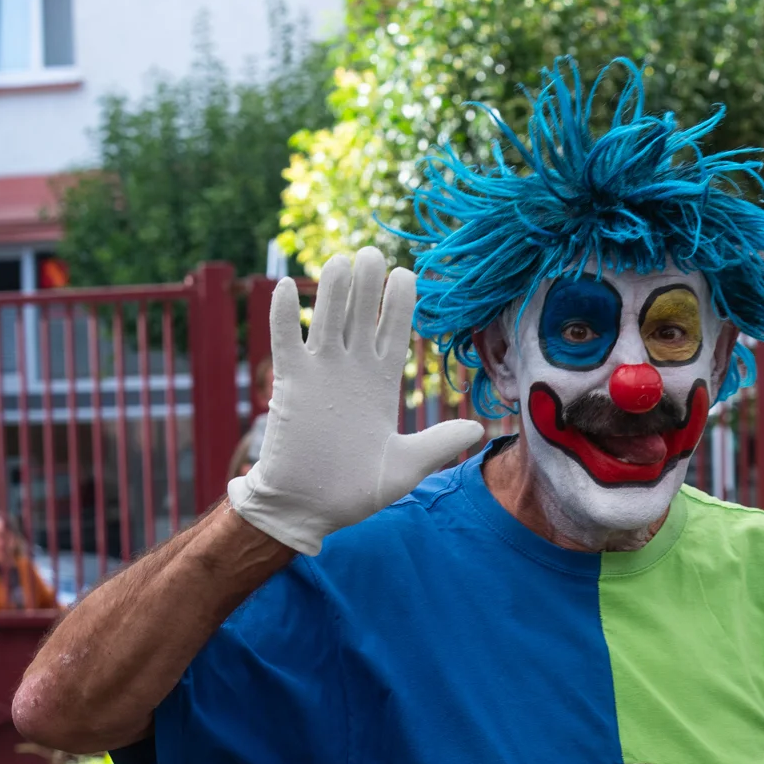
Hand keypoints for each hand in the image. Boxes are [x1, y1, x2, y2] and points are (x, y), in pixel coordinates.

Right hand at [227, 248, 482, 554]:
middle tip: (374, 253)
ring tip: (342, 261)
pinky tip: (285, 289)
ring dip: (332, 291)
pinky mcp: (290, 385)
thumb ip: (437, 444)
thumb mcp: (406, 467)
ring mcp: (320, 374)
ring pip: (326, 320)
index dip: (399, 305)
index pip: (394, 333)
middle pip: (361, 317)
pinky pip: (285, 342)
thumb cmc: (355, 492)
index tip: (408, 275)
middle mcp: (351, 372)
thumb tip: (479, 429)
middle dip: (368, 286)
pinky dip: (284, 316)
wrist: (307, 510)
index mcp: (381, 385)